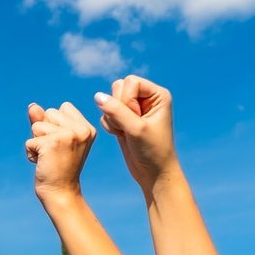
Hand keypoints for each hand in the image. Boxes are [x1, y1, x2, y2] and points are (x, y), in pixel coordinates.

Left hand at [25, 102, 96, 201]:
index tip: (62, 145)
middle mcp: (82, 130)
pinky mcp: (53, 143)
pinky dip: (31, 153)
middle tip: (54, 152)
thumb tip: (32, 105)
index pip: (63, 107)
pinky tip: (43, 163)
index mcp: (87, 128)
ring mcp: (69, 135)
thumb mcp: (53, 139)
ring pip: (37, 125)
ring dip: (37, 142)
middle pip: (49, 112)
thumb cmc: (56, 167)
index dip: (55, 124)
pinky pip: (30, 141)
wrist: (60, 192)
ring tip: (49, 157)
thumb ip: (44, 120)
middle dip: (44, 131)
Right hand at [93, 76, 180, 190]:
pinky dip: (110, 125)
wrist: (153, 172)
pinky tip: (122, 136)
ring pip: (109, 99)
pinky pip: (106, 112)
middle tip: (130, 125)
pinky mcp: (124, 118)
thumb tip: (97, 96)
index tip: (136, 119)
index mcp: (157, 94)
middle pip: (118, 87)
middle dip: (118, 107)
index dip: (127, 100)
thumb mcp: (135, 129)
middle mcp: (147, 98)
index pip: (130, 82)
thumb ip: (116, 111)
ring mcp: (134, 108)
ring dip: (112, 117)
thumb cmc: (152, 150)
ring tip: (125, 131)